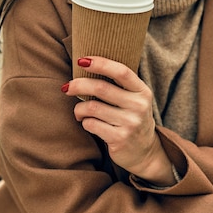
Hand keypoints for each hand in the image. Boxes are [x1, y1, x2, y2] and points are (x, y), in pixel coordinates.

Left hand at [62, 56, 175, 184]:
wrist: (144, 152)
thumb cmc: (131, 117)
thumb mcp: (133, 99)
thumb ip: (118, 84)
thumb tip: (84, 65)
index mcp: (142, 91)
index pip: (121, 71)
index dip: (100, 63)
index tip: (81, 60)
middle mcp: (139, 106)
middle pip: (101, 88)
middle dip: (78, 85)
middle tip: (67, 87)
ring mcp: (130, 123)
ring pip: (92, 108)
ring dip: (79, 109)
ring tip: (79, 112)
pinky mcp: (119, 139)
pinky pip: (91, 124)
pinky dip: (84, 122)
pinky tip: (88, 123)